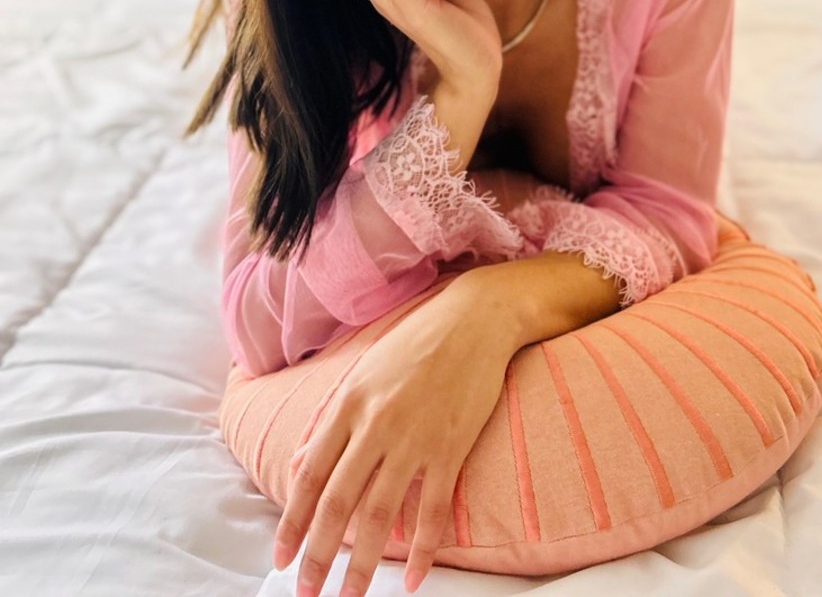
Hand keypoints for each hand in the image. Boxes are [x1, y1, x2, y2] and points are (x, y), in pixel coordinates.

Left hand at [273, 279, 515, 596]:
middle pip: (339, 502)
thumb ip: (328, 419)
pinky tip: (414, 577)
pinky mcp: (451, 446)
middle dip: (318, 555)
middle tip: (306, 593)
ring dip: (363, 563)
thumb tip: (298, 463)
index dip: (293, 521)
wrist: (474, 318)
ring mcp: (415, 437)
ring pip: (380, 514)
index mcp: (348, 404)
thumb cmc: (416, 342)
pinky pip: (433, 508)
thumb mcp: (362, 371)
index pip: (311, 475)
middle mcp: (375, 424)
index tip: (280, 558)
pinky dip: (422, 547)